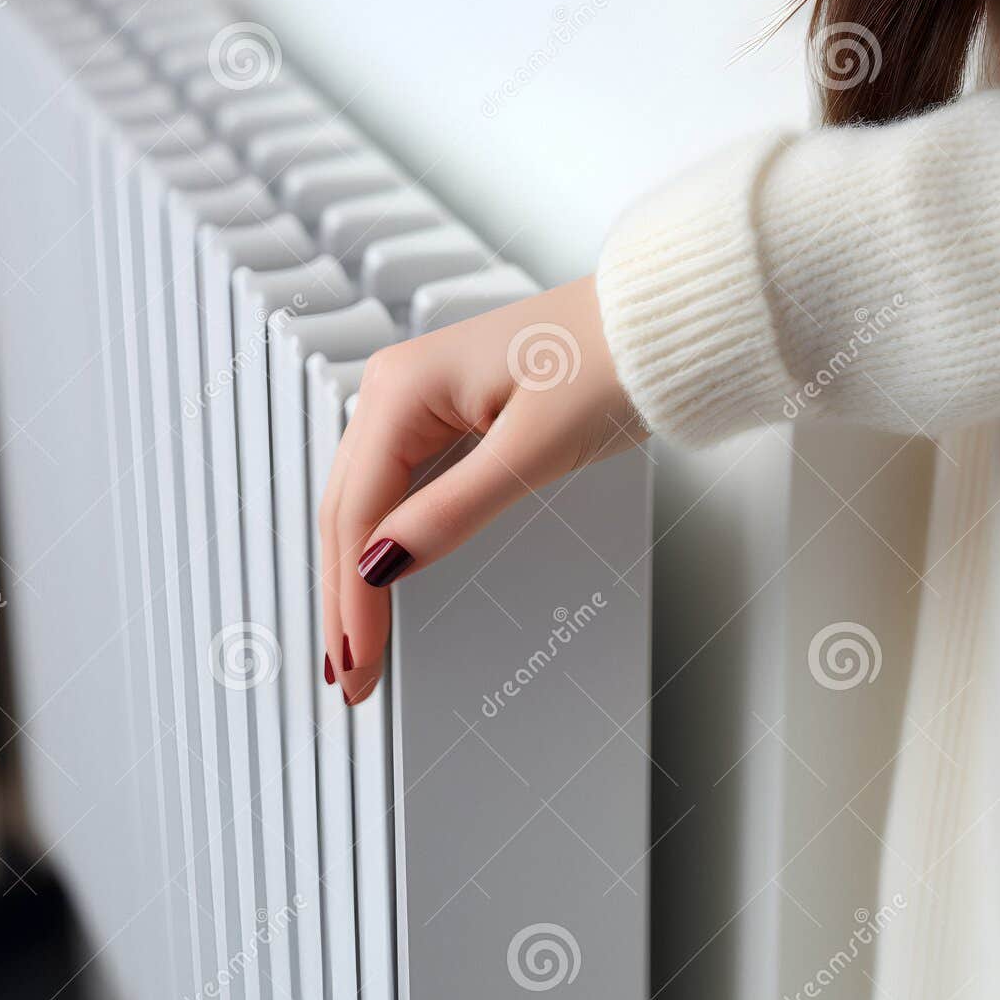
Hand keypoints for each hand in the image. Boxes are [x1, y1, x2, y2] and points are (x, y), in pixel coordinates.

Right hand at [318, 274, 646, 703]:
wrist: (658, 324)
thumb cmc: (609, 362)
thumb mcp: (530, 451)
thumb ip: (450, 513)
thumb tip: (380, 567)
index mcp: (401, 388)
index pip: (357, 514)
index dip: (352, 598)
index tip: (358, 662)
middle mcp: (395, 386)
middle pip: (346, 510)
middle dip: (341, 597)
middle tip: (347, 674)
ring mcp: (415, 396)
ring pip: (361, 500)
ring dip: (352, 572)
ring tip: (352, 641)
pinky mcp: (443, 409)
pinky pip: (391, 484)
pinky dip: (380, 537)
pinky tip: (377, 574)